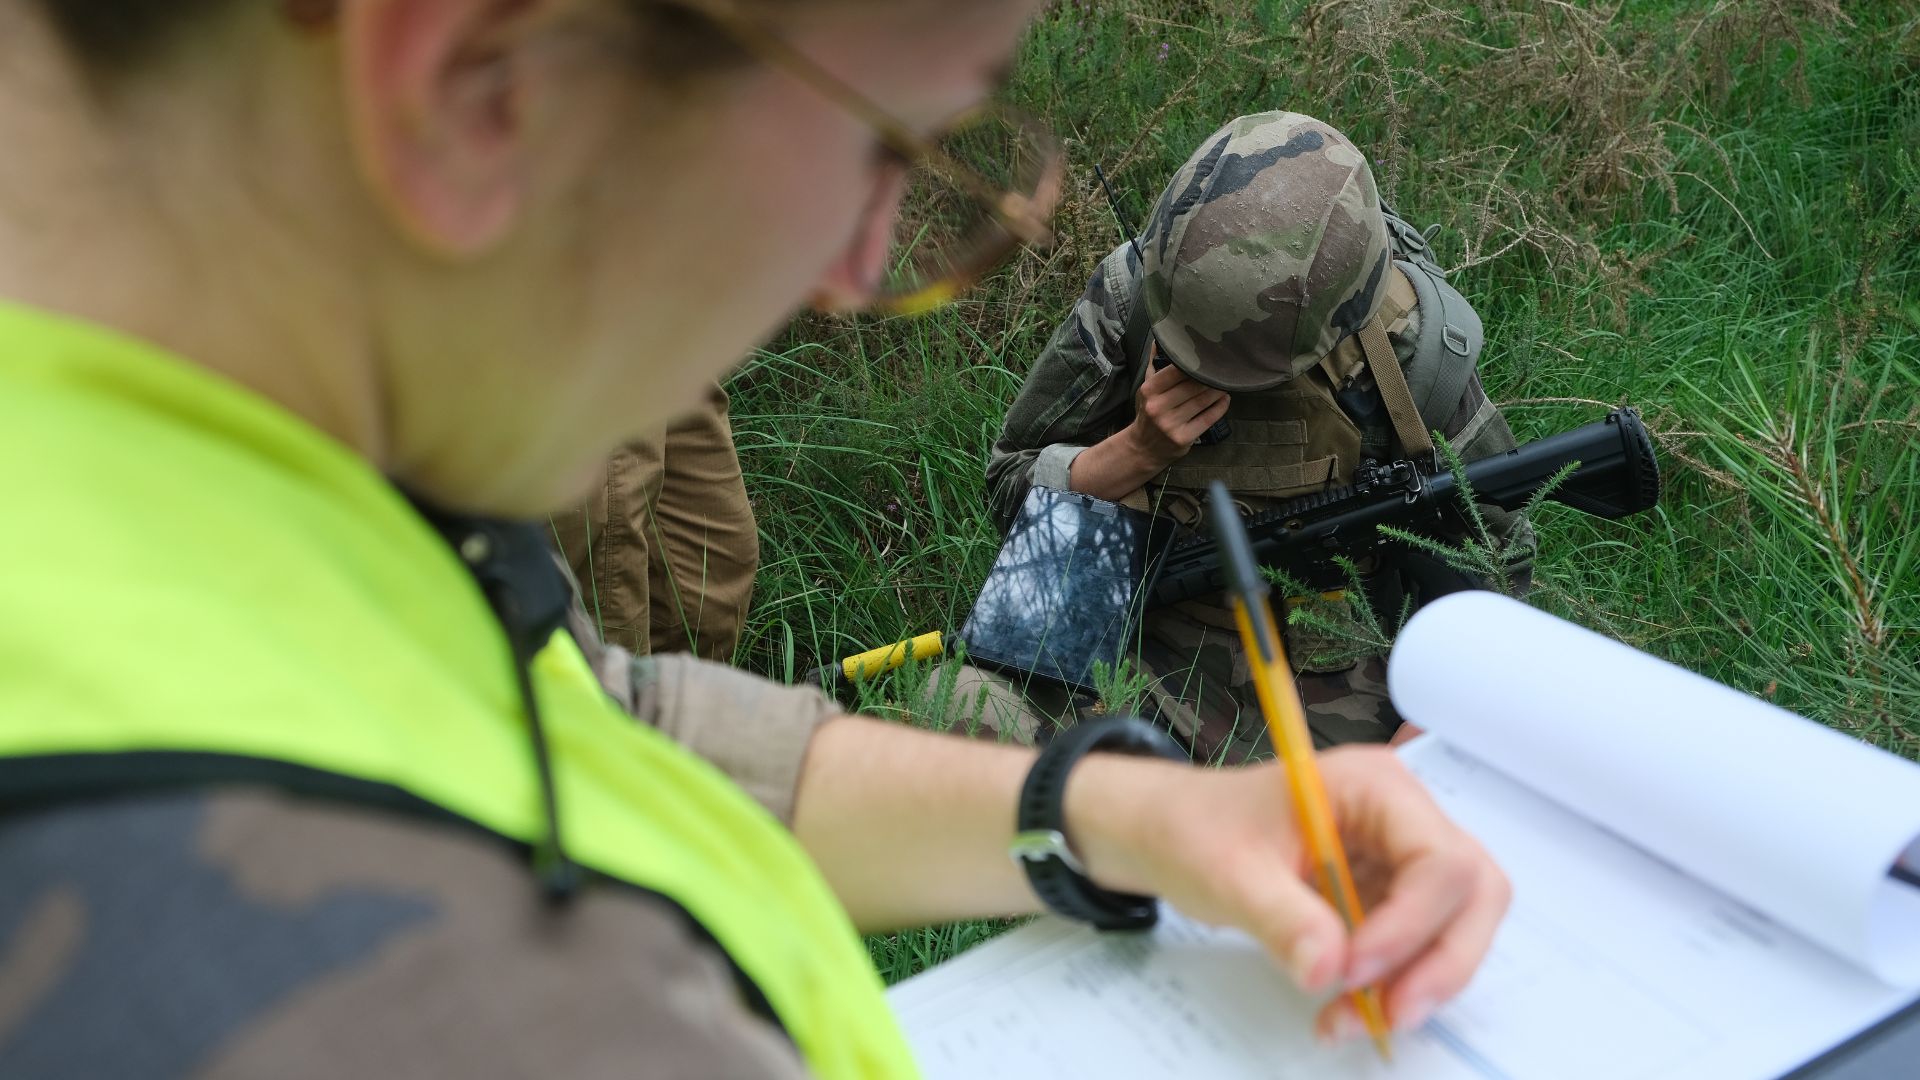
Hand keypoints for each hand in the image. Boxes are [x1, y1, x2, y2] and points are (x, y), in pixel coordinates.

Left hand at [1065, 747, 1508, 1042]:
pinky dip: (1393, 986)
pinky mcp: (1387, 896)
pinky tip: (1345, 1009)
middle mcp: (1402, 817)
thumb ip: (1283, 918)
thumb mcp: (1229, 872)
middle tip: (1386, 1013)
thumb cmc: (1198, 830)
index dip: (1411, 923)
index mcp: (1374, 787)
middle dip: (1439, 961)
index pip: (1440, 858)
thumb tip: (1329, 969)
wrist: (1173, 834)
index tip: (1354, 968)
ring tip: (1351, 1019)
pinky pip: (1418, 947)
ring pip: (1457, 926)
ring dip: (1418, 983)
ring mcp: (1399, 857)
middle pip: (1472, 893)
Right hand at [1125, 361, 1230, 465]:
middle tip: (1222, 369)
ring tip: (1224, 383)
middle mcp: (1158, 406)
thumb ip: (1153, 364)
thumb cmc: (1147, 413)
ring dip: (1218, 391)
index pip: (1176, 370)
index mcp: (1149, 390)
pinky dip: (1220, 407)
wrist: (1143, 448)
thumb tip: (1159, 339)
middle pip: (1193, 385)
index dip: (1195, 364)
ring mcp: (1171, 424)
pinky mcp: (1184, 437)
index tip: (1208, 357)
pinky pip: (1208, 418)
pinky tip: (1224, 399)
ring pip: (1202, 401)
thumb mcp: (1145, 389)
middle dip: (1210, 378)